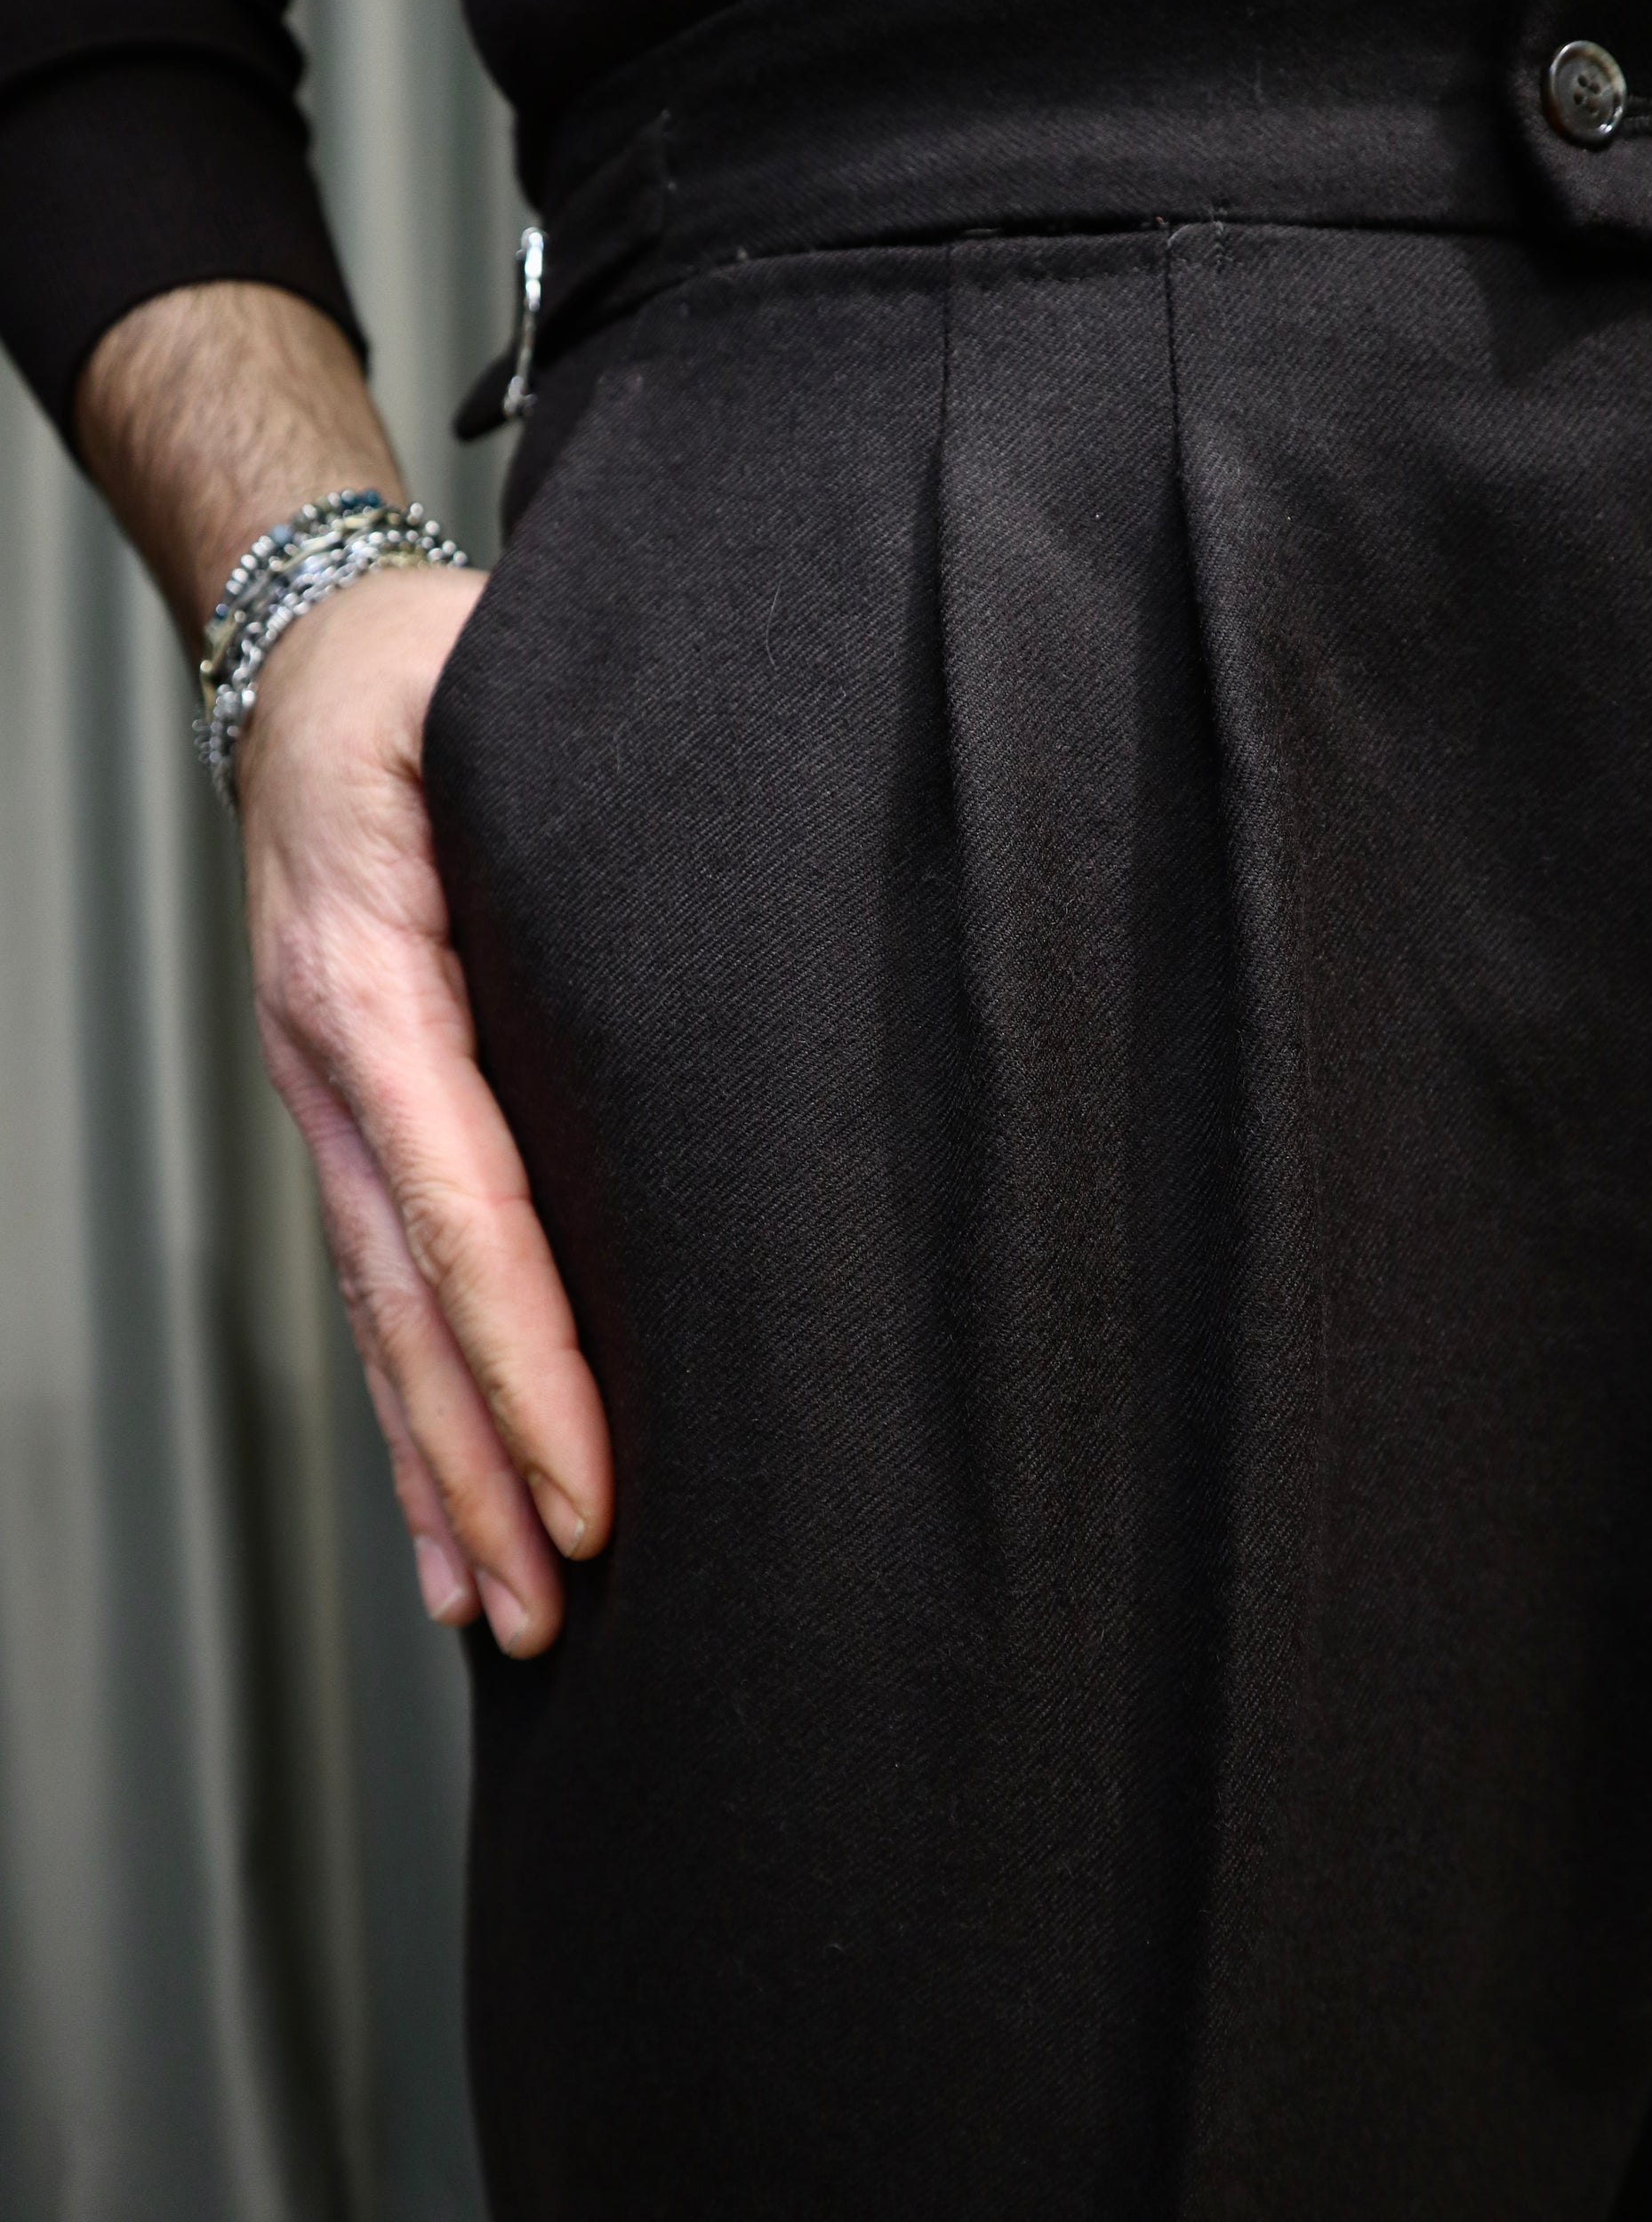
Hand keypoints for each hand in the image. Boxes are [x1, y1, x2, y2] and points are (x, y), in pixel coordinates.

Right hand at [236, 564, 612, 1655]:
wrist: (304, 656)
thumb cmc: (425, 676)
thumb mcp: (495, 702)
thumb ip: (590, 804)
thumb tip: (727, 908)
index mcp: (375, 985)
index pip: (465, 1210)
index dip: (526, 1363)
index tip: (591, 1492)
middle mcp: (337, 1068)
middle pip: (409, 1304)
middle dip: (479, 1467)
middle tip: (553, 1617)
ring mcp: (330, 1103)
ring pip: (382, 1318)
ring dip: (436, 1468)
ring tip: (496, 1610)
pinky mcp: (353, 1114)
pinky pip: (376, 1277)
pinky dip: (409, 1398)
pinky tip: (441, 1496)